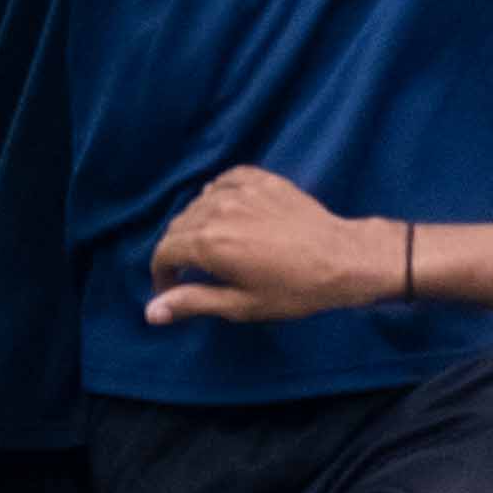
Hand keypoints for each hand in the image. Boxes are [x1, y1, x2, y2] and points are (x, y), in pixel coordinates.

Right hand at [144, 168, 398, 323]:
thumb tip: (151, 312)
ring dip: (196, 225)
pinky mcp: (260, 180)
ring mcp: (240, 190)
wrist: (342, 258)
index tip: (172, 289)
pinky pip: (223, 182)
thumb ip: (193, 303)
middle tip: (193, 273)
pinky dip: (216, 196)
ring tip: (213, 245)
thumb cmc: (293, 289)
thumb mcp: (241, 305)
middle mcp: (217, 210)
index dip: (162, 274)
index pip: (164, 251)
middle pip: (178, 227)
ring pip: (198, 204)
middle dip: (178, 251)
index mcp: (208, 243)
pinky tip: (227, 211)